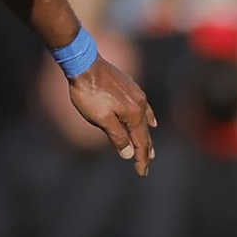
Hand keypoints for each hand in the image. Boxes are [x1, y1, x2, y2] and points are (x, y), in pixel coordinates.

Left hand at [68, 56, 155, 174]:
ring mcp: (137, 95)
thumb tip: (128, 153)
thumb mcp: (101, 119)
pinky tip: (151, 121)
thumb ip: (117, 137)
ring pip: (145, 121)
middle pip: (145, 133)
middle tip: (146, 166)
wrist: (85, 64)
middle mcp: (140, 105)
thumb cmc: (89, 94)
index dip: (141, 159)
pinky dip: (148, 119)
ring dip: (147, 137)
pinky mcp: (131, 87)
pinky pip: (144, 108)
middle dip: (145, 152)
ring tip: (150, 150)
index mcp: (133, 114)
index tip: (141, 173)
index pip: (140, 143)